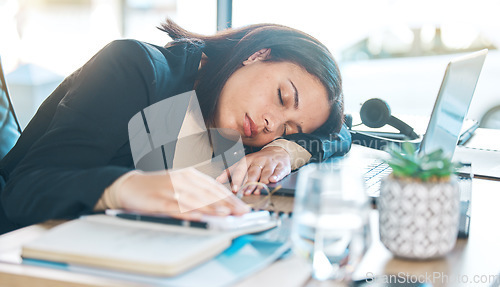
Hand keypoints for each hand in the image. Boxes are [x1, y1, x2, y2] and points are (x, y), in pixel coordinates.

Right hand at [115, 167, 249, 219]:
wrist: (130, 185)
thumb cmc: (159, 187)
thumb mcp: (181, 184)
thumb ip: (199, 192)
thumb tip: (222, 205)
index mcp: (189, 174)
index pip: (214, 187)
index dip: (230, 198)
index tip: (243, 207)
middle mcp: (182, 180)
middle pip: (208, 193)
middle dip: (227, 204)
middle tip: (242, 213)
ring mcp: (170, 190)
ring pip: (195, 200)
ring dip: (212, 208)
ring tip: (227, 214)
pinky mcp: (158, 201)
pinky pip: (176, 208)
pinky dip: (189, 212)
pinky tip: (200, 217)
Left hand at [216, 146, 291, 194]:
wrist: (277, 151)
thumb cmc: (258, 160)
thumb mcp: (244, 163)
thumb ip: (231, 172)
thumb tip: (218, 180)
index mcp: (248, 160)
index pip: (241, 170)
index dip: (237, 180)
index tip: (234, 189)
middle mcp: (259, 160)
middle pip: (253, 172)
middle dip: (249, 183)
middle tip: (246, 193)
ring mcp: (270, 162)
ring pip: (265, 173)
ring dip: (261, 182)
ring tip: (258, 191)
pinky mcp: (281, 165)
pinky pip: (278, 171)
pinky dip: (276, 176)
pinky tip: (273, 181)